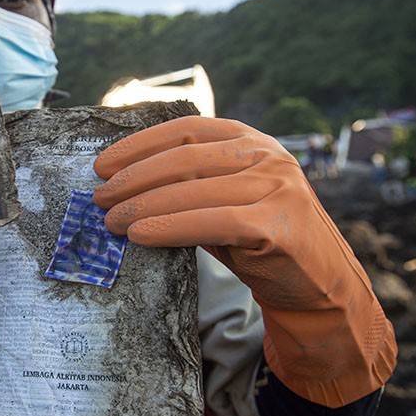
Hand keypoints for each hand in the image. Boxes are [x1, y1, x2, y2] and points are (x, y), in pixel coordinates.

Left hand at [92, 116, 395, 407]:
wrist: (317, 285)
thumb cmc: (256, 241)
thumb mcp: (221, 200)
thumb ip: (187, 184)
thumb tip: (120, 185)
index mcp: (249, 139)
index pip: (184, 130)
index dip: (138, 145)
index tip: (101, 165)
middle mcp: (266, 155)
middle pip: (183, 158)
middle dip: (132, 179)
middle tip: (99, 199)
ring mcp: (277, 186)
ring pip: (193, 190)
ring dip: (142, 206)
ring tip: (111, 222)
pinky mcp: (278, 224)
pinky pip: (211, 222)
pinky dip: (169, 227)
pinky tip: (139, 236)